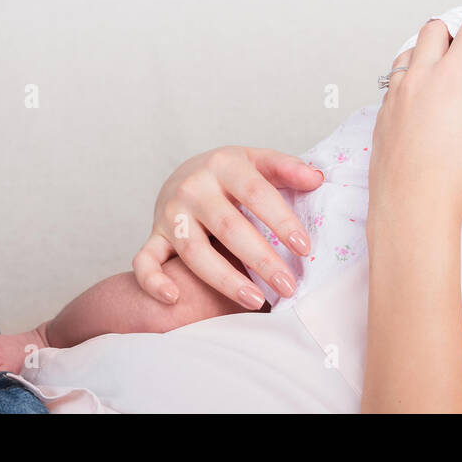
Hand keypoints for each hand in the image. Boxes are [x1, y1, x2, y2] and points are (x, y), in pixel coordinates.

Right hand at [132, 146, 323, 309]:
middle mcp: (194, 188)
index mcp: (224, 165)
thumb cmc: (231, 174)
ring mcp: (171, 214)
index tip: (305, 248)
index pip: (257, 193)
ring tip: (255, 300)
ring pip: (193, 251)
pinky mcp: (153, 236)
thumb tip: (317, 178)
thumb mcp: (258, 161)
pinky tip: (174, 298)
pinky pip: (144, 261)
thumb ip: (287, 168)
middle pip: (229, 227)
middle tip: (289, 285)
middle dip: (261, 259)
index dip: (282, 221)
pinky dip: (153, 281)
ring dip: (224, 279)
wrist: (184, 174)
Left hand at [369, 9, 461, 222]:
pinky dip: (414, 73)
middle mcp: (419, 78)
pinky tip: (427, 95)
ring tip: (450, 65)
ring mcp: (396, 94)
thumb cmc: (458, 177)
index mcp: (451, 76)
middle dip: (460, 26)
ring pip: (410, 50)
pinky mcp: (383, 114)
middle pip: (436, 28)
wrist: (411, 207)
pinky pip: (396, 79)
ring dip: (432, 48)